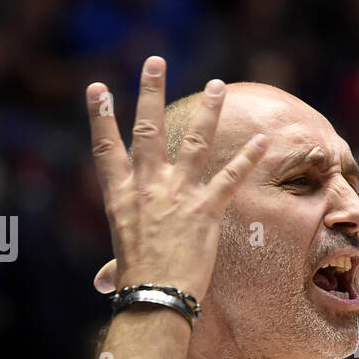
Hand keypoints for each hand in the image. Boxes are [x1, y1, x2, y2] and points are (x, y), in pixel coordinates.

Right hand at [86, 58, 266, 298]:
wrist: (156, 296)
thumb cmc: (136, 284)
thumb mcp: (120, 265)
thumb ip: (115, 266)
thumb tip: (104, 283)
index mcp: (120, 197)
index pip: (105, 148)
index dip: (100, 116)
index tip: (97, 88)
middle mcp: (147, 186)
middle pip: (147, 129)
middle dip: (150, 92)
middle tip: (155, 62)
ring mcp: (178, 193)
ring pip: (193, 141)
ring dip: (207, 111)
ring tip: (216, 85)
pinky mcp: (206, 208)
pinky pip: (231, 176)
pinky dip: (247, 158)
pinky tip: (261, 139)